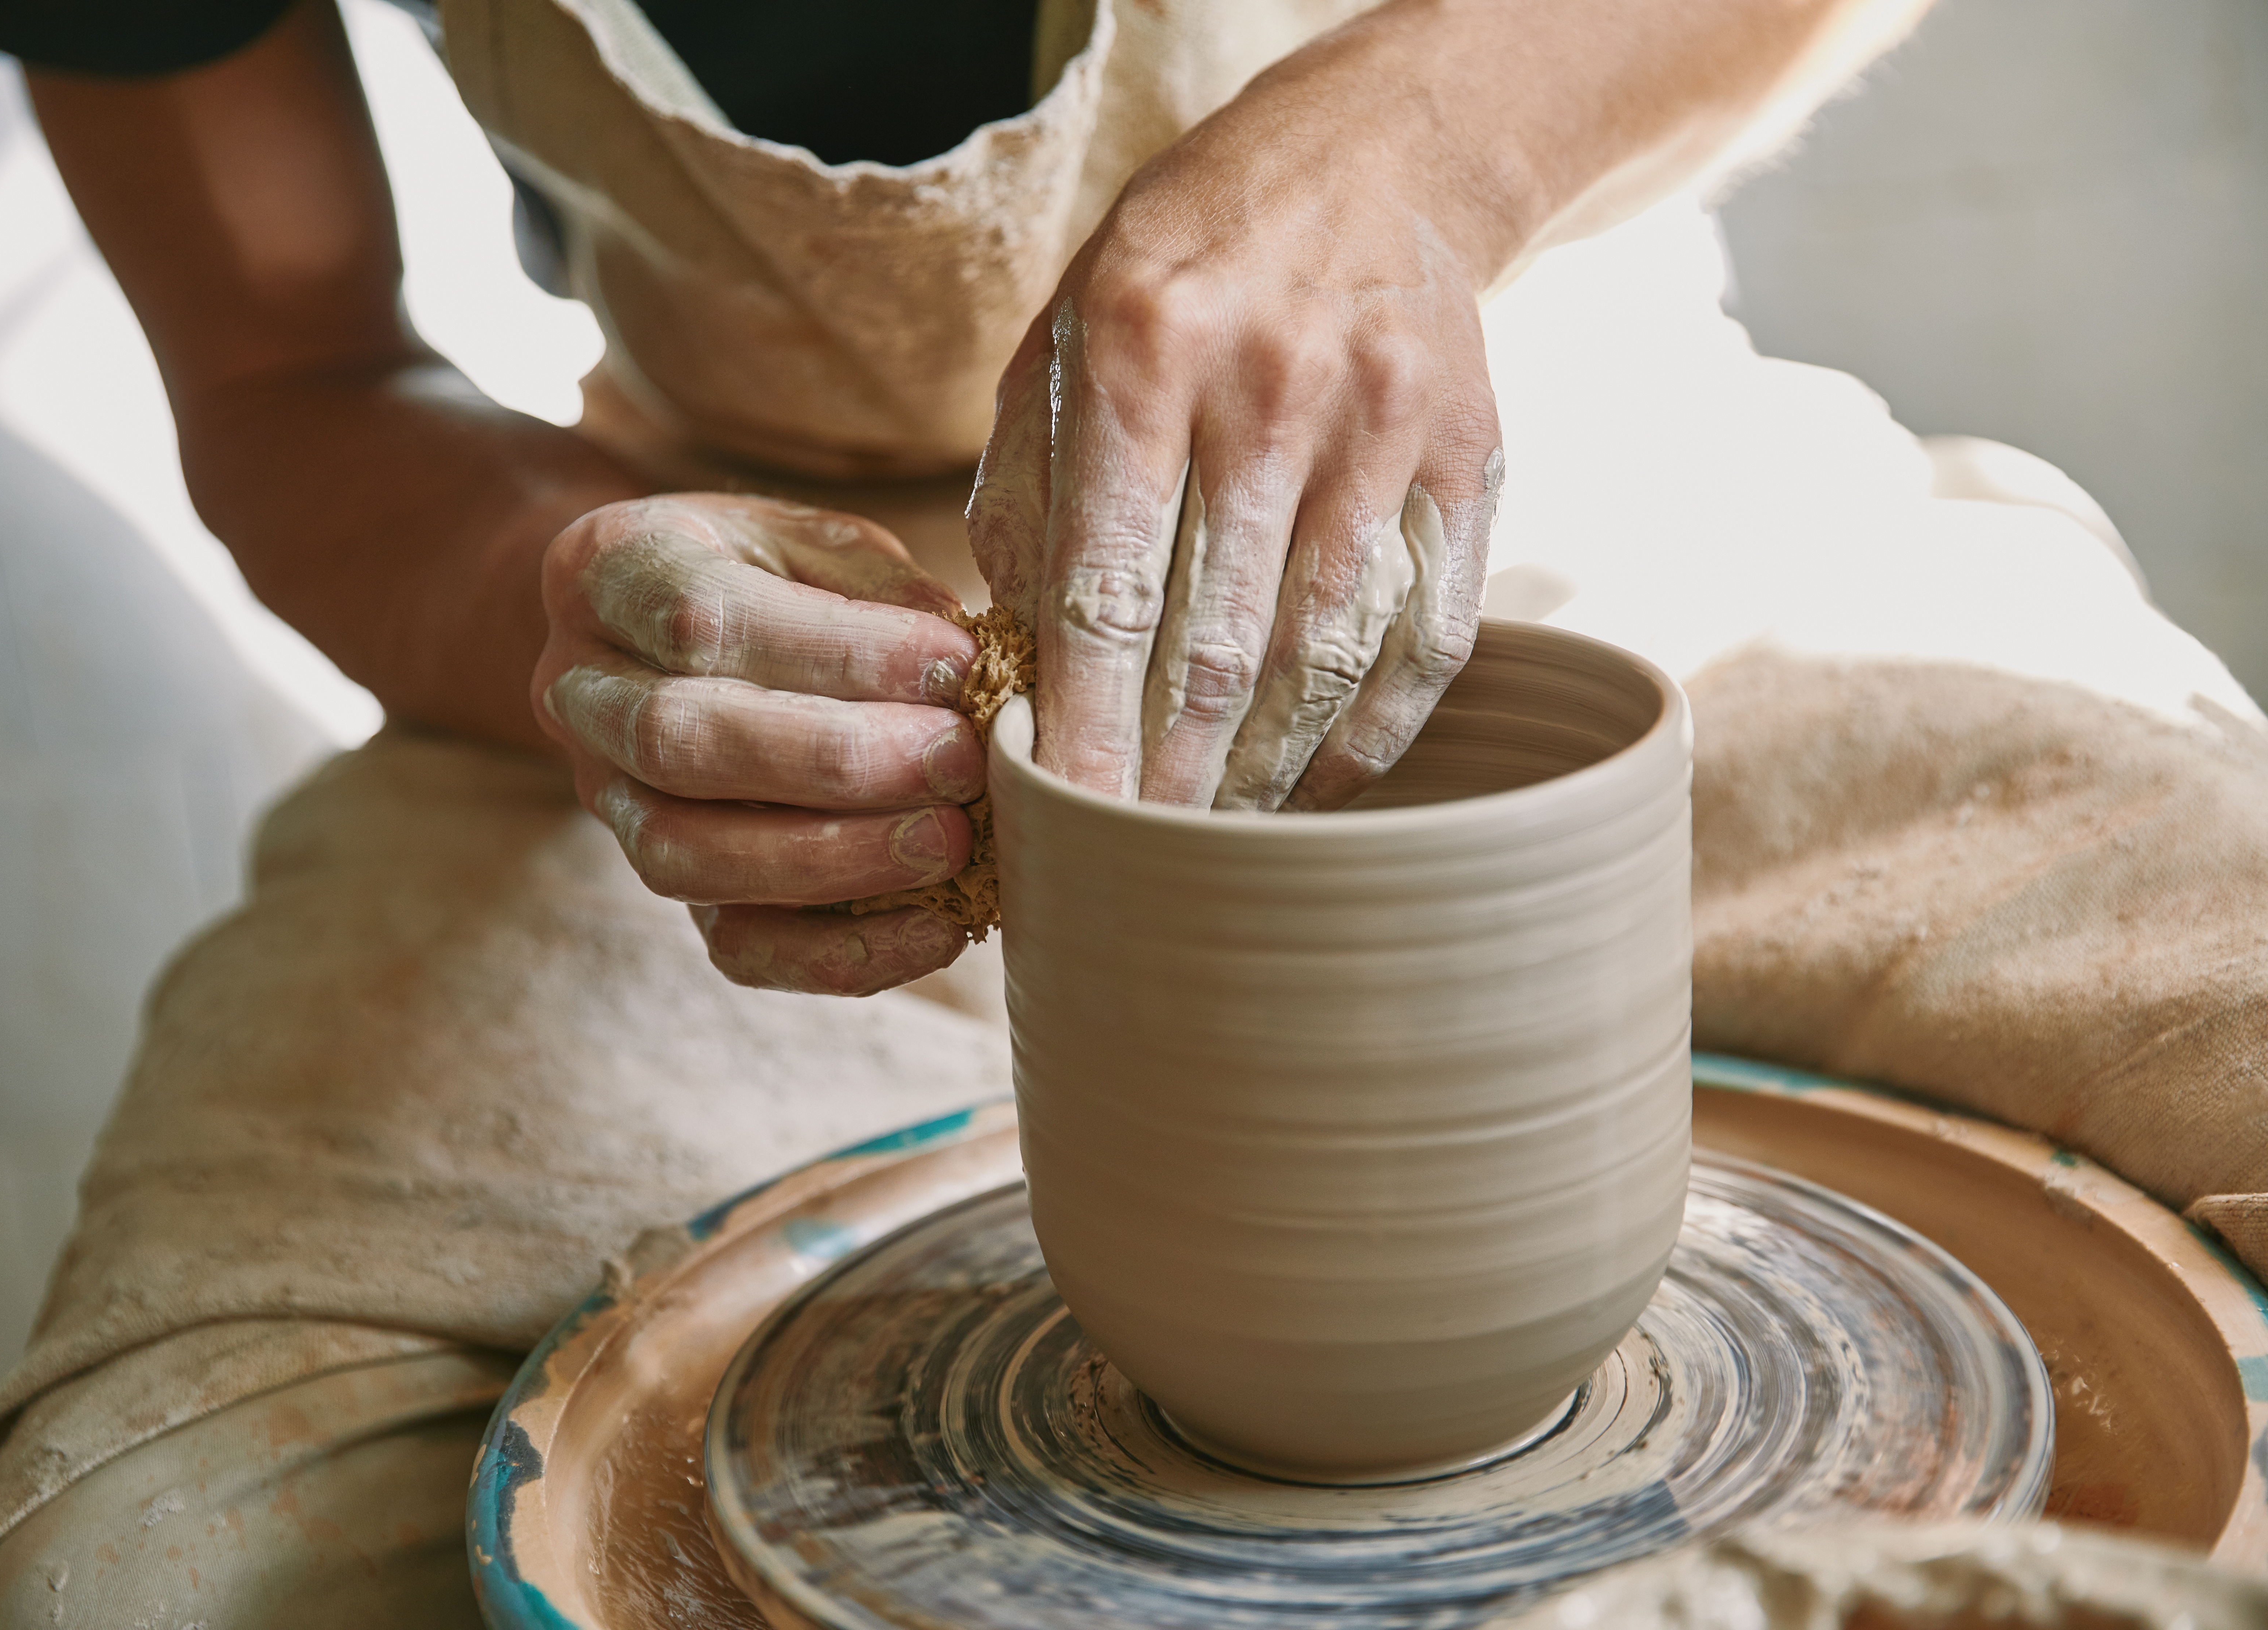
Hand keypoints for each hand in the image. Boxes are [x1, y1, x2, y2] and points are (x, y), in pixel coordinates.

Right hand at [534, 494, 983, 995]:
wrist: (660, 622)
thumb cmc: (761, 569)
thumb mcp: (814, 540)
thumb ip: (877, 589)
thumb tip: (963, 668)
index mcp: (609, 571)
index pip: (703, 619)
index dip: (838, 652)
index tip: (954, 664)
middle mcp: (580, 690)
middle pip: (680, 744)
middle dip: (833, 762)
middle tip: (957, 761)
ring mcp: (606, 797)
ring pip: (687, 855)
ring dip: (833, 859)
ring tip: (950, 842)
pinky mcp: (660, 880)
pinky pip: (731, 943)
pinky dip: (836, 954)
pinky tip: (935, 929)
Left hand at [968, 13, 1505, 810]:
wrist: (1374, 158)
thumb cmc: (1184, 268)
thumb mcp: (1064, 336)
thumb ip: (1025, 491)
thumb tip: (1008, 656)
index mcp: (1142, 349)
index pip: (1103, 589)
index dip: (1084, 728)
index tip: (1058, 824)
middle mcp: (1268, 386)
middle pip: (1214, 643)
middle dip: (1167, 778)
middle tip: (1132, 863)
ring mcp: (1384, 424)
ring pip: (1322, 653)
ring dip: (1263, 773)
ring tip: (1213, 845)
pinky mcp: (1471, 455)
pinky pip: (1425, 633)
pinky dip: (1372, 731)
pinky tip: (1316, 787)